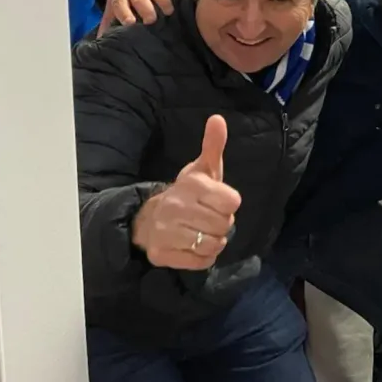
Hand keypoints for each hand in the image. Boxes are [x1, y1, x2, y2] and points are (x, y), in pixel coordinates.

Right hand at [98, 0, 188, 35]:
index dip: (164, 0)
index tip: (169, 11)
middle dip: (145, 8)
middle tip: (151, 20)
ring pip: (120, 5)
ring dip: (125, 14)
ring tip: (131, 23)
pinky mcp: (108, 10)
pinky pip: (105, 18)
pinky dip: (105, 28)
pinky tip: (105, 37)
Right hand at [131, 115, 241, 269]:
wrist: (149, 217)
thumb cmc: (187, 192)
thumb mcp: (203, 168)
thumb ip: (213, 145)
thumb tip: (217, 119)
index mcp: (191, 185)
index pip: (232, 202)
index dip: (229, 203)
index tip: (218, 201)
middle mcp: (176, 208)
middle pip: (224, 225)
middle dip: (222, 223)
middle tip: (209, 218)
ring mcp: (166, 233)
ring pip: (213, 245)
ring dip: (214, 241)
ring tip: (202, 231)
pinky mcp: (161, 255)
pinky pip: (200, 263)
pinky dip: (204, 257)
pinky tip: (195, 246)